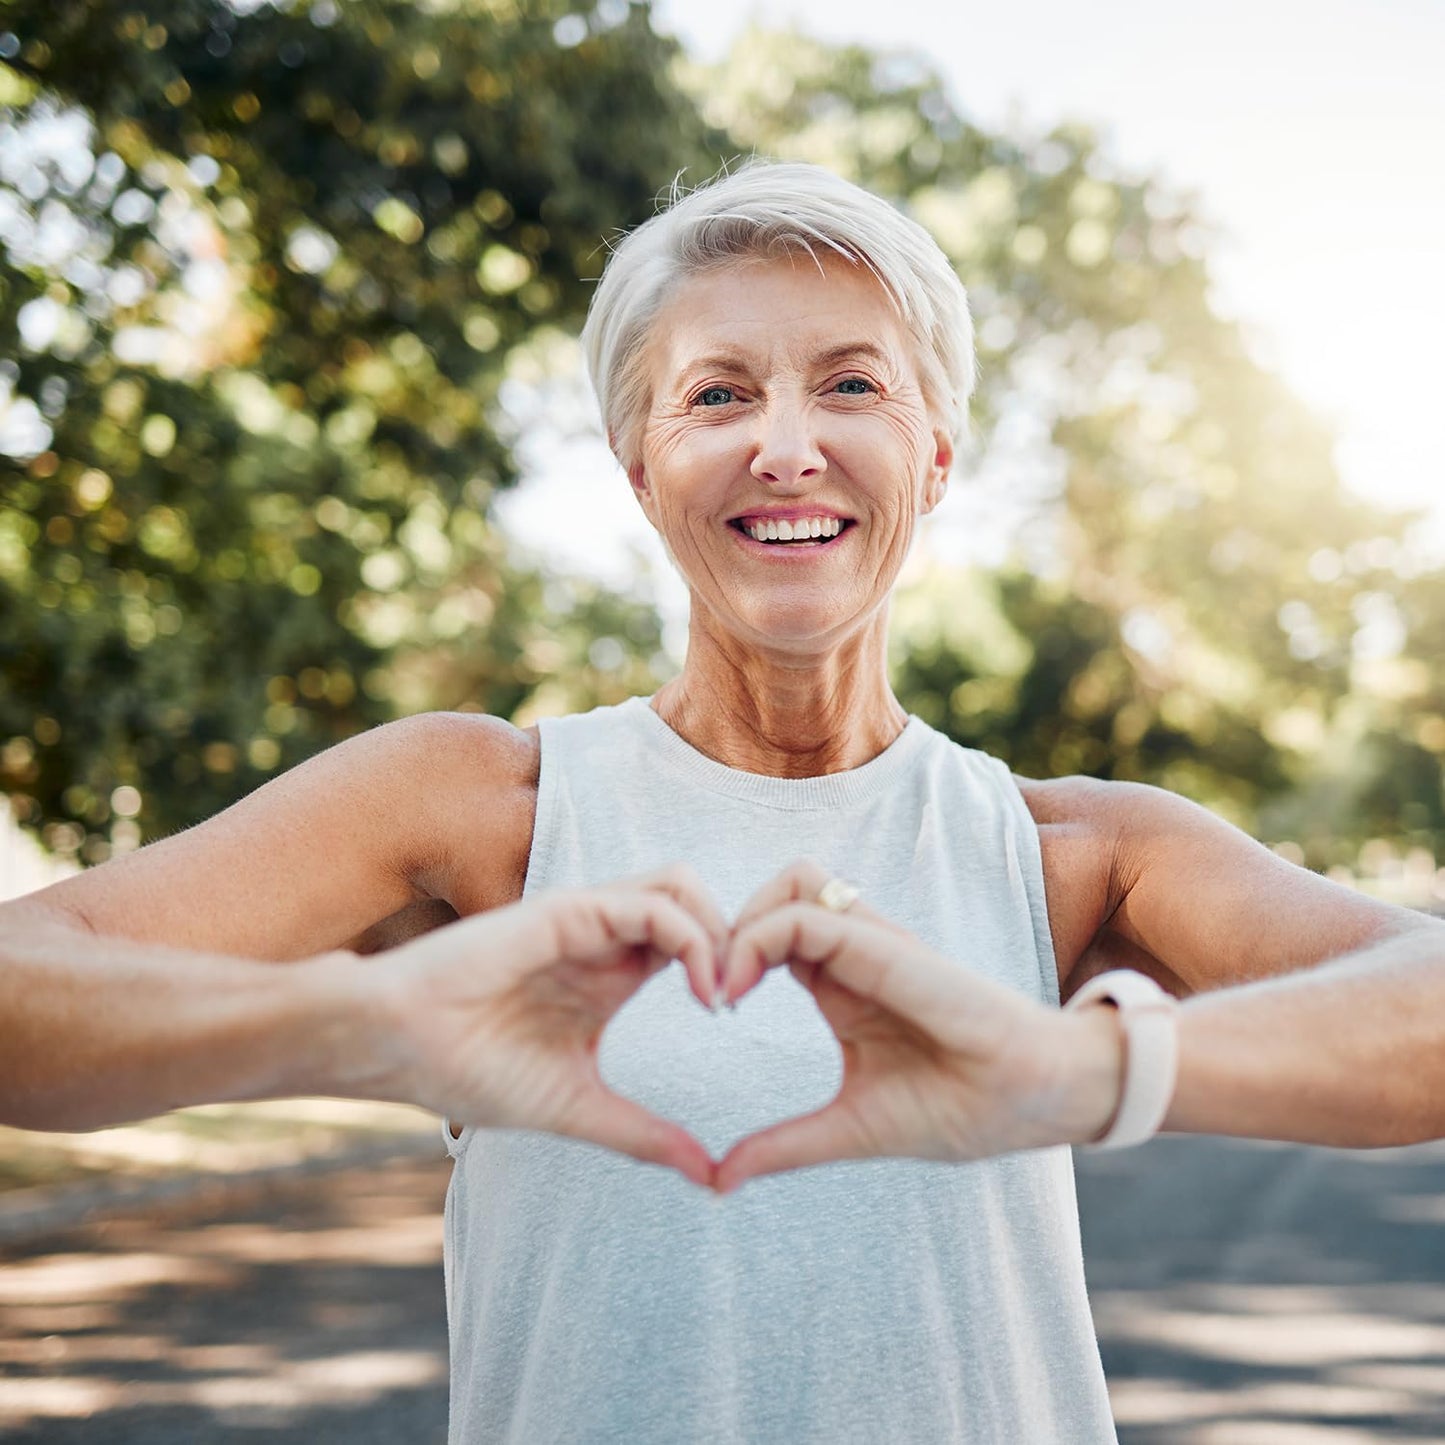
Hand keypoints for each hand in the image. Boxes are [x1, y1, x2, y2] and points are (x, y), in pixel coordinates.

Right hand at [367, 865, 726, 1186]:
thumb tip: (710, 1176)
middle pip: (697, 903)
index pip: (693, 943)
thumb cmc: (470, 1072)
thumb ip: (645, 1134)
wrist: (397, 1048)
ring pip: (681, 886)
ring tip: (721, 993)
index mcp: (611, 976)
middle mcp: (605, 939)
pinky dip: (690, 937)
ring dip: (719, 930)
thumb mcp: (578, 1108)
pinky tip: (699, 989)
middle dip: (738, 939)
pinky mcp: (568, 911)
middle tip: (741, 998)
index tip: (737, 1021)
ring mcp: (588, 920)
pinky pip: (651, 904)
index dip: (729, 968)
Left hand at [713, 860, 1124, 1192]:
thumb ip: (785, 1146)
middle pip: (776, 893)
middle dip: (727, 927)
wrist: (1038, 1100)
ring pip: (792, 881)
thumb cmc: (960, 1108)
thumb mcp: (850, 1128)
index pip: (772, 935)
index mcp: (841, 986)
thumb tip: (719, 1179)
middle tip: (706, 989)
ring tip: (723, 984)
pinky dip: (762, 936)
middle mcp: (854, 954)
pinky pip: (810, 914)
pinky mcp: (887, 947)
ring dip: (745, 919)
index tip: (709, 1009)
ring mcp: (872, 944)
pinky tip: (740, 987)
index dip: (729, 957)